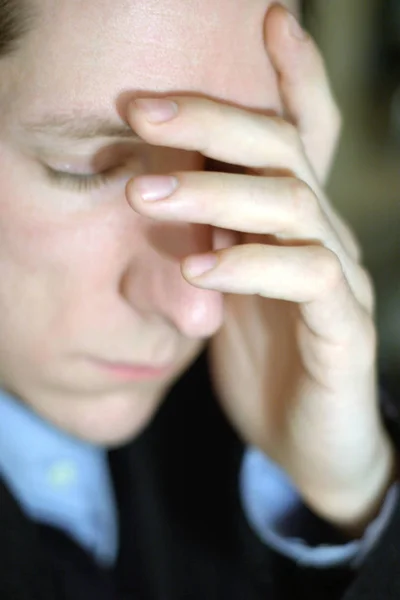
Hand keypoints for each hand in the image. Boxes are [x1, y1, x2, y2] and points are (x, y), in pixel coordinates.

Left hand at [126, 5, 394, 531]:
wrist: (307, 440)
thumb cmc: (265, 360)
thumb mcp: (231, 287)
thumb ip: (215, 237)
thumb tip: (167, 188)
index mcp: (296, 223)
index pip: (304, 134)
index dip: (294, 75)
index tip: (269, 17)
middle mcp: (327, 236)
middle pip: (286, 152)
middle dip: (214, 121)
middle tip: (141, 109)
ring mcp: (342, 280)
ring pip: (294, 206)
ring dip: (216, 195)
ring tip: (144, 197)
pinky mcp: (345, 328)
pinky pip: (307, 279)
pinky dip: (247, 265)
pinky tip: (198, 270)